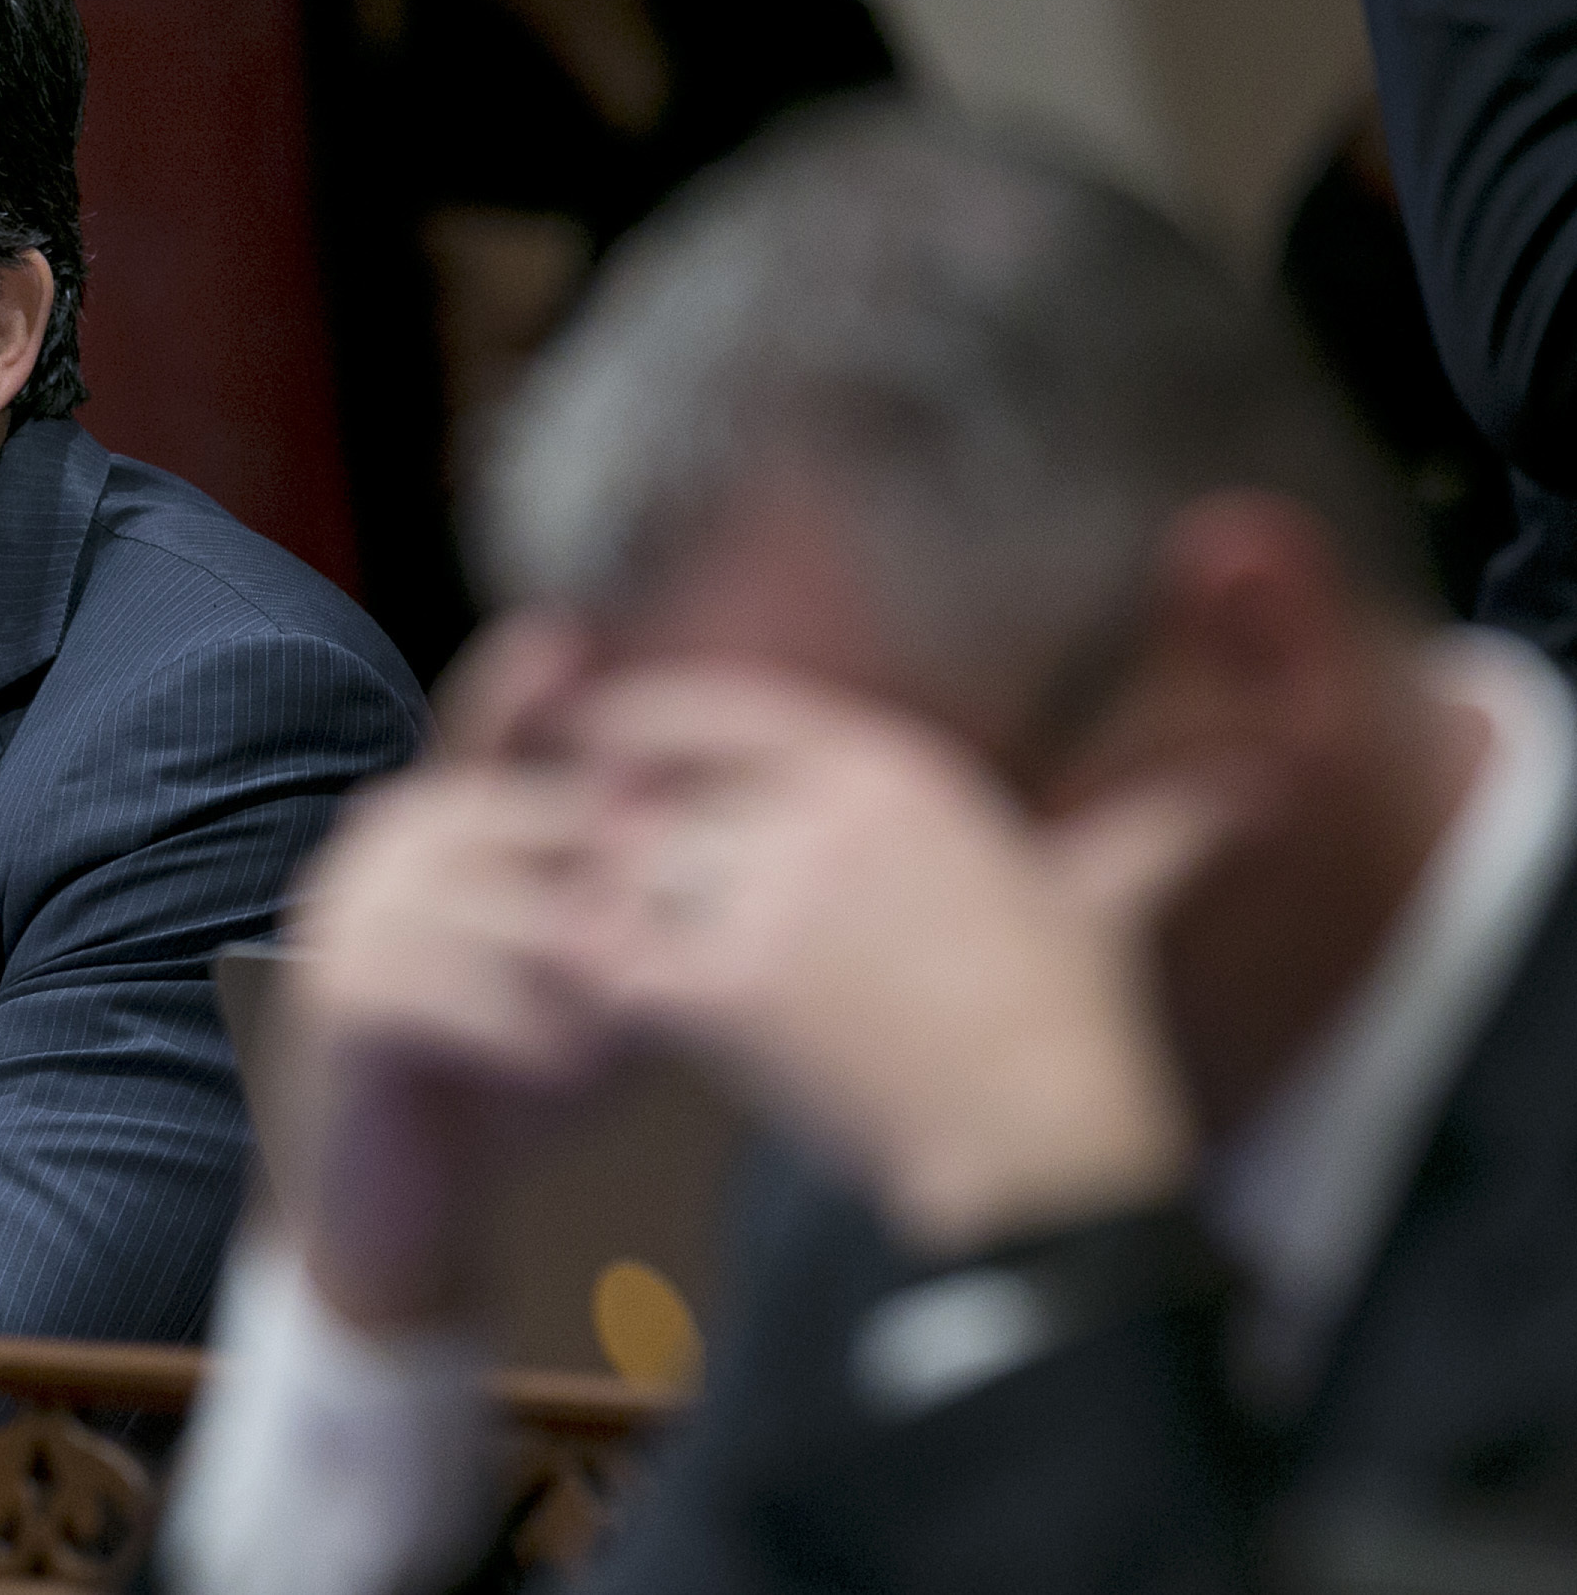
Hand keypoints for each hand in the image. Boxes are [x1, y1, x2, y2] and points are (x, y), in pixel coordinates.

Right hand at [278, 615, 620, 1328]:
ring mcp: (345, 914)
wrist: (408, 1205)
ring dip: (571, 978)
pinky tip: (555, 1074)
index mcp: (440, 829)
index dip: (515, 685)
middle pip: (522, 821)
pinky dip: (522, 1032)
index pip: (480, 733)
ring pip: (494, 906)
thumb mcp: (586, 980)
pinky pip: (446, 985)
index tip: (563, 636)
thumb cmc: (509, 1082)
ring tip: (604, 1050)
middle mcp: (379, 849)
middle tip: (649, 980)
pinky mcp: (332, 994)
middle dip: (607, 894)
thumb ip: (621, 905)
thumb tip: (713, 842)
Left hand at [556, 666, 1224, 1254]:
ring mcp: (771, 895)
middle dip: (625, 843)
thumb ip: (1150, 834)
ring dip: (613, 913)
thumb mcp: (1105, 900)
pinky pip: (615, 963)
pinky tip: (607, 1008)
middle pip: (660, 800)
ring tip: (605, 947)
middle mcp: (821, 813)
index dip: (643, 717)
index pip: (719, 708)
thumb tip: (1252, 797)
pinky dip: (600, 984)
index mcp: (890, 769)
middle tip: (593, 872)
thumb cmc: (1077, 1024)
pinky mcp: (730, 986)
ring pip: (629, 877)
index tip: (595, 732)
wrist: (1044, 1138)